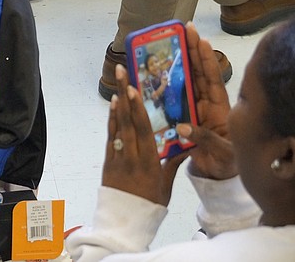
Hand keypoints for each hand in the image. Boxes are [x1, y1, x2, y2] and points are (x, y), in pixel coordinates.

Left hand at [102, 66, 187, 205]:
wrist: (124, 221)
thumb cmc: (149, 205)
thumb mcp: (166, 186)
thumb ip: (173, 163)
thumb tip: (187, 145)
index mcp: (148, 162)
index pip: (142, 130)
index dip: (137, 108)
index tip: (134, 89)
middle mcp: (131, 156)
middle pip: (128, 121)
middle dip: (125, 96)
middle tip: (121, 73)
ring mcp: (117, 158)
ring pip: (117, 126)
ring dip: (118, 103)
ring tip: (118, 83)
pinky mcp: (108, 161)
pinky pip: (110, 136)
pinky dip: (112, 120)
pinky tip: (113, 106)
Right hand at [177, 23, 236, 179]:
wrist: (219, 174)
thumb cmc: (227, 162)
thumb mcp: (223, 151)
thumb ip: (205, 138)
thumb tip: (183, 127)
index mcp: (219, 107)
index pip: (212, 77)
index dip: (206, 58)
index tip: (199, 38)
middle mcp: (206, 103)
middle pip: (197, 71)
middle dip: (191, 50)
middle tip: (183, 29)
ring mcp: (193, 108)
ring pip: (184, 80)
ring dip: (177, 62)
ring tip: (168, 42)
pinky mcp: (182, 116)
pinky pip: (171, 97)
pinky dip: (163, 84)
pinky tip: (154, 73)